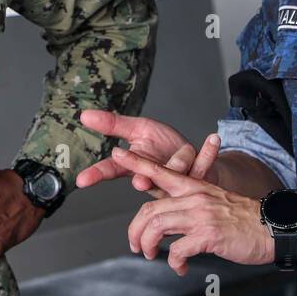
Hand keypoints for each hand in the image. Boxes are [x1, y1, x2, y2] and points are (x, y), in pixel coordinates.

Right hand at [76, 109, 220, 194]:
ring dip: (176, 166)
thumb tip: (84, 115)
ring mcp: (176, 180)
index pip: (112, 170)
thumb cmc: (165, 147)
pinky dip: (209, 152)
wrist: (195, 162)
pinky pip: (203, 164)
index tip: (83, 180)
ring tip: (181, 157)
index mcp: (137, 166)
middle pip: (143, 177)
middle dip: (143, 178)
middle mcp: (155, 177)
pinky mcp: (198, 176)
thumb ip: (113, 124)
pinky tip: (213, 139)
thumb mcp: (137, 129)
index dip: (97, 174)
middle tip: (140, 180)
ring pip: (173, 173)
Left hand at [110, 147, 272, 274]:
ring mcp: (201, 215)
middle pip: (149, 210)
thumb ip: (190, 207)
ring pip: (157, 227)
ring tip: (152, 255)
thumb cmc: (245, 219)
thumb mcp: (214, 202)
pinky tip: (180, 267)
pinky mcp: (208, 235)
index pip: (160, 171)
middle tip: (136, 245)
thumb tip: (168, 222)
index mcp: (195, 187)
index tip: (117, 154)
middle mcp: (194, 197)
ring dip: (148, 245)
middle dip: (136, 231)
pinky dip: (174, 261)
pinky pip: (177, 250)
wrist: (273, 227)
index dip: (136, 163)